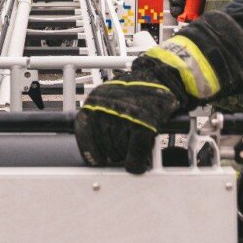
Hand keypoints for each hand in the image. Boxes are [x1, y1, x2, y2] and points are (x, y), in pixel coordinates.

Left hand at [75, 59, 184, 173]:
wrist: (158, 77)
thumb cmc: (133, 90)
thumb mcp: (107, 96)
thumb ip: (98, 115)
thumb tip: (92, 145)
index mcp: (94, 102)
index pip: (84, 134)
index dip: (91, 151)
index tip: (96, 159)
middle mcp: (106, 110)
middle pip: (103, 146)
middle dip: (113, 151)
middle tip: (124, 147)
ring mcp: (124, 118)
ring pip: (119, 152)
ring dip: (126, 155)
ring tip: (133, 145)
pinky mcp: (143, 127)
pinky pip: (135, 155)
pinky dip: (136, 164)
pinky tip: (138, 164)